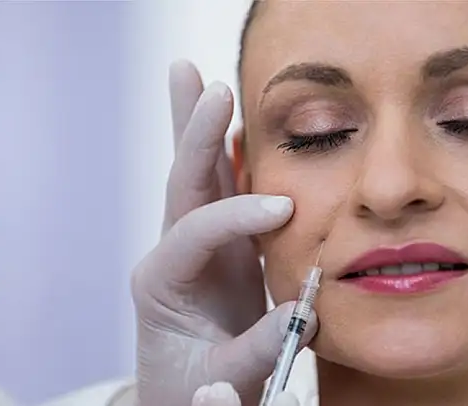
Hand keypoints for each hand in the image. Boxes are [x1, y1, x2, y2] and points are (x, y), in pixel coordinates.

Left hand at [131, 60, 317, 405]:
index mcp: (163, 281)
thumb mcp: (223, 380)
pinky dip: (233, 155)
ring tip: (196, 76)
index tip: (284, 209)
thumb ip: (258, 347)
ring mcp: (198, 244)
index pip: (198, 231)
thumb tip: (304, 312)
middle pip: (184, 181)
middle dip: (197, 132)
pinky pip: (227, 191)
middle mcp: (174, 251)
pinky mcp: (222, 246)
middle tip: (208, 85)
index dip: (238, 215)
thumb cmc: (195, 389)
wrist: (184, 394)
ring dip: (204, 127)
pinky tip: (238, 126)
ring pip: (201, 175)